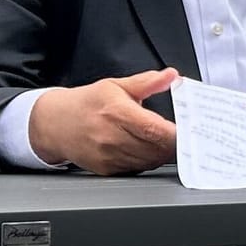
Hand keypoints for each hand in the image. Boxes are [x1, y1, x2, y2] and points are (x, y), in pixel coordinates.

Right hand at [29, 69, 178, 174]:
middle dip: (174, 144)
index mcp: (116, 112)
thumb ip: (147, 82)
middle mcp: (111, 137)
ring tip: (166, 142)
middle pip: (155, 148)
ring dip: (162, 154)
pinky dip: (148, 161)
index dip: (175, 133)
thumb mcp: (116, 86)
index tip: (190, 131)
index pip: (154, 129)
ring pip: (149, 161)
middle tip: (185, 137)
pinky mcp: (106, 169)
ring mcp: (108, 156)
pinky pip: (137, 169)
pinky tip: (148, 150)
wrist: (55, 124)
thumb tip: (171, 76)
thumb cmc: (87, 104)